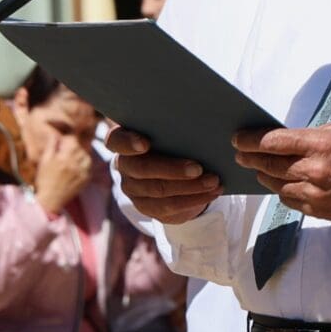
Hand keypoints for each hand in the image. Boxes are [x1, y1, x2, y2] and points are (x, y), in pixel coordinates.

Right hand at [31, 132, 95, 215]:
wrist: (50, 199)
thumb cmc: (45, 179)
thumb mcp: (44, 161)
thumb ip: (51, 146)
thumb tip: (56, 134)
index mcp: (63, 158)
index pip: (72, 141)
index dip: (69, 139)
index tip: (65, 142)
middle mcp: (74, 164)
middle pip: (81, 148)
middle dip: (75, 147)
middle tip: (68, 150)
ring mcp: (81, 172)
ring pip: (87, 157)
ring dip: (82, 155)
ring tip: (74, 159)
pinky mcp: (85, 179)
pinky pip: (89, 167)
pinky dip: (85, 165)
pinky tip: (78, 167)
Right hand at [106, 126, 220, 224]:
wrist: (173, 172)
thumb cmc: (173, 141)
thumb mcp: (172, 132)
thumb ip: (175, 128)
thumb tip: (205, 125)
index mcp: (124, 141)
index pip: (116, 140)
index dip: (128, 142)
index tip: (145, 143)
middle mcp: (124, 165)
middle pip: (142, 169)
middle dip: (172, 169)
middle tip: (198, 168)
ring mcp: (133, 188)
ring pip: (159, 190)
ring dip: (190, 187)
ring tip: (214, 181)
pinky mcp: (146, 207)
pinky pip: (169, 206)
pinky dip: (194, 199)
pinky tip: (212, 192)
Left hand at [233, 125, 330, 224]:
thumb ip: (308, 138)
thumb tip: (280, 141)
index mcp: (321, 144)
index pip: (273, 141)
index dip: (251, 140)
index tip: (238, 139)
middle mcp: (315, 170)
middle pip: (269, 164)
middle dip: (250, 158)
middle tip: (239, 154)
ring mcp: (315, 193)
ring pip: (276, 184)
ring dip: (264, 175)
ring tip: (259, 169)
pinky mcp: (318, 209)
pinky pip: (289, 200)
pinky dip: (282, 190)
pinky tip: (281, 183)